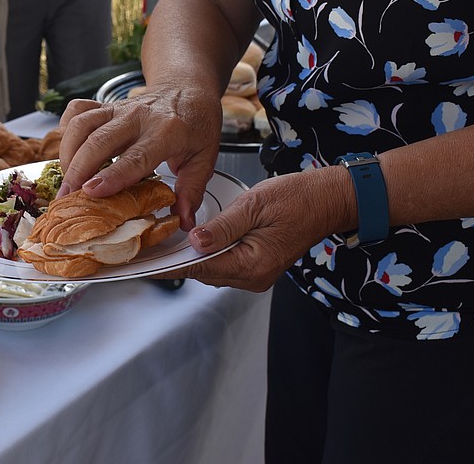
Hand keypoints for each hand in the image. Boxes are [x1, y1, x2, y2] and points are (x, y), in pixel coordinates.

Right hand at [58, 87, 222, 231]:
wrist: (189, 88)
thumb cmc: (197, 123)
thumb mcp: (205, 158)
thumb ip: (192, 190)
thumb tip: (185, 222)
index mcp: (167, 131)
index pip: (135, 157)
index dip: (111, 175)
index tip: (91, 191)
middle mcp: (138, 117)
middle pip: (99, 141)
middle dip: (78, 170)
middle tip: (67, 197)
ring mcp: (119, 109)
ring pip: (82, 124)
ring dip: (67, 153)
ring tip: (66, 180)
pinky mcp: (105, 105)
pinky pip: (77, 110)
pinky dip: (66, 129)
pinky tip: (67, 150)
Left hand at [152, 167, 354, 291]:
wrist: (329, 200)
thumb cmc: (298, 198)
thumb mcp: (254, 205)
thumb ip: (223, 226)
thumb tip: (195, 241)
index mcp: (253, 264)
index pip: (199, 268)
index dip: (168, 265)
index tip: (143, 265)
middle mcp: (253, 276)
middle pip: (203, 272)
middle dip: (175, 261)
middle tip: (145, 251)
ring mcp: (256, 274)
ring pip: (212, 269)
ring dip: (190, 257)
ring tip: (162, 245)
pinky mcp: (257, 266)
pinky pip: (224, 263)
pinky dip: (207, 254)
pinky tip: (192, 242)